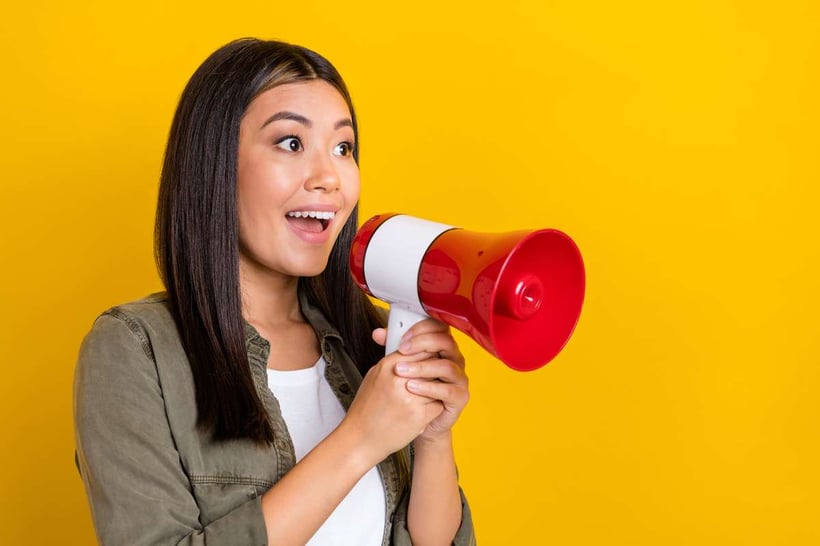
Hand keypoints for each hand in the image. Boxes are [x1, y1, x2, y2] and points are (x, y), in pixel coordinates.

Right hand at [341, 349, 443, 464]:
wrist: (360, 439)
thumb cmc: (366, 410)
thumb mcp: (374, 378)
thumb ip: (394, 364)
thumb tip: (413, 353)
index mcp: (388, 366)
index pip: (420, 349)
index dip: (428, 355)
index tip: (430, 360)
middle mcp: (399, 379)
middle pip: (431, 365)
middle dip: (434, 372)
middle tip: (432, 379)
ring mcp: (410, 398)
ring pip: (438, 385)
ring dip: (435, 391)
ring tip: (424, 397)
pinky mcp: (418, 416)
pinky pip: (438, 405)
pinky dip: (433, 408)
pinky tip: (421, 411)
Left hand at [373, 319, 469, 441]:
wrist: (412, 421)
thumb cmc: (407, 390)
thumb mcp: (399, 365)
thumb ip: (393, 348)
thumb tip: (377, 333)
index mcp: (441, 346)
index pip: (438, 327)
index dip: (421, 328)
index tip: (401, 338)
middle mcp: (454, 358)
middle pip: (445, 341)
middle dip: (421, 343)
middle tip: (401, 350)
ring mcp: (459, 377)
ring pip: (446, 366)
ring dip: (422, 367)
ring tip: (401, 371)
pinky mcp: (460, 397)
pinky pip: (448, 390)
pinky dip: (429, 388)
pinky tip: (411, 387)